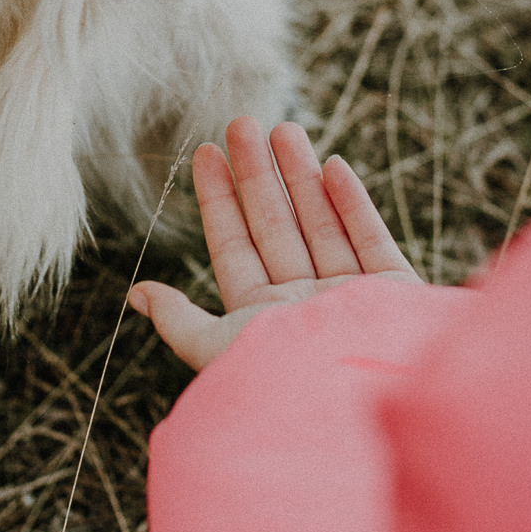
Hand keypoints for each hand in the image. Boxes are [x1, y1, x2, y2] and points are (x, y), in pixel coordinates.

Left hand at [129, 117, 416, 371]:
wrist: (357, 410)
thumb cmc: (282, 382)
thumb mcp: (217, 349)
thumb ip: (179, 320)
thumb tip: (135, 292)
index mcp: (261, 322)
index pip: (234, 248)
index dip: (218, 200)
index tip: (204, 152)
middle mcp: (305, 307)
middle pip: (276, 227)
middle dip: (258, 174)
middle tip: (241, 121)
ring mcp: (351, 298)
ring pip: (320, 224)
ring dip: (300, 176)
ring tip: (283, 126)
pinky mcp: (395, 295)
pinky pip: (370, 239)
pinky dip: (352, 202)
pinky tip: (332, 165)